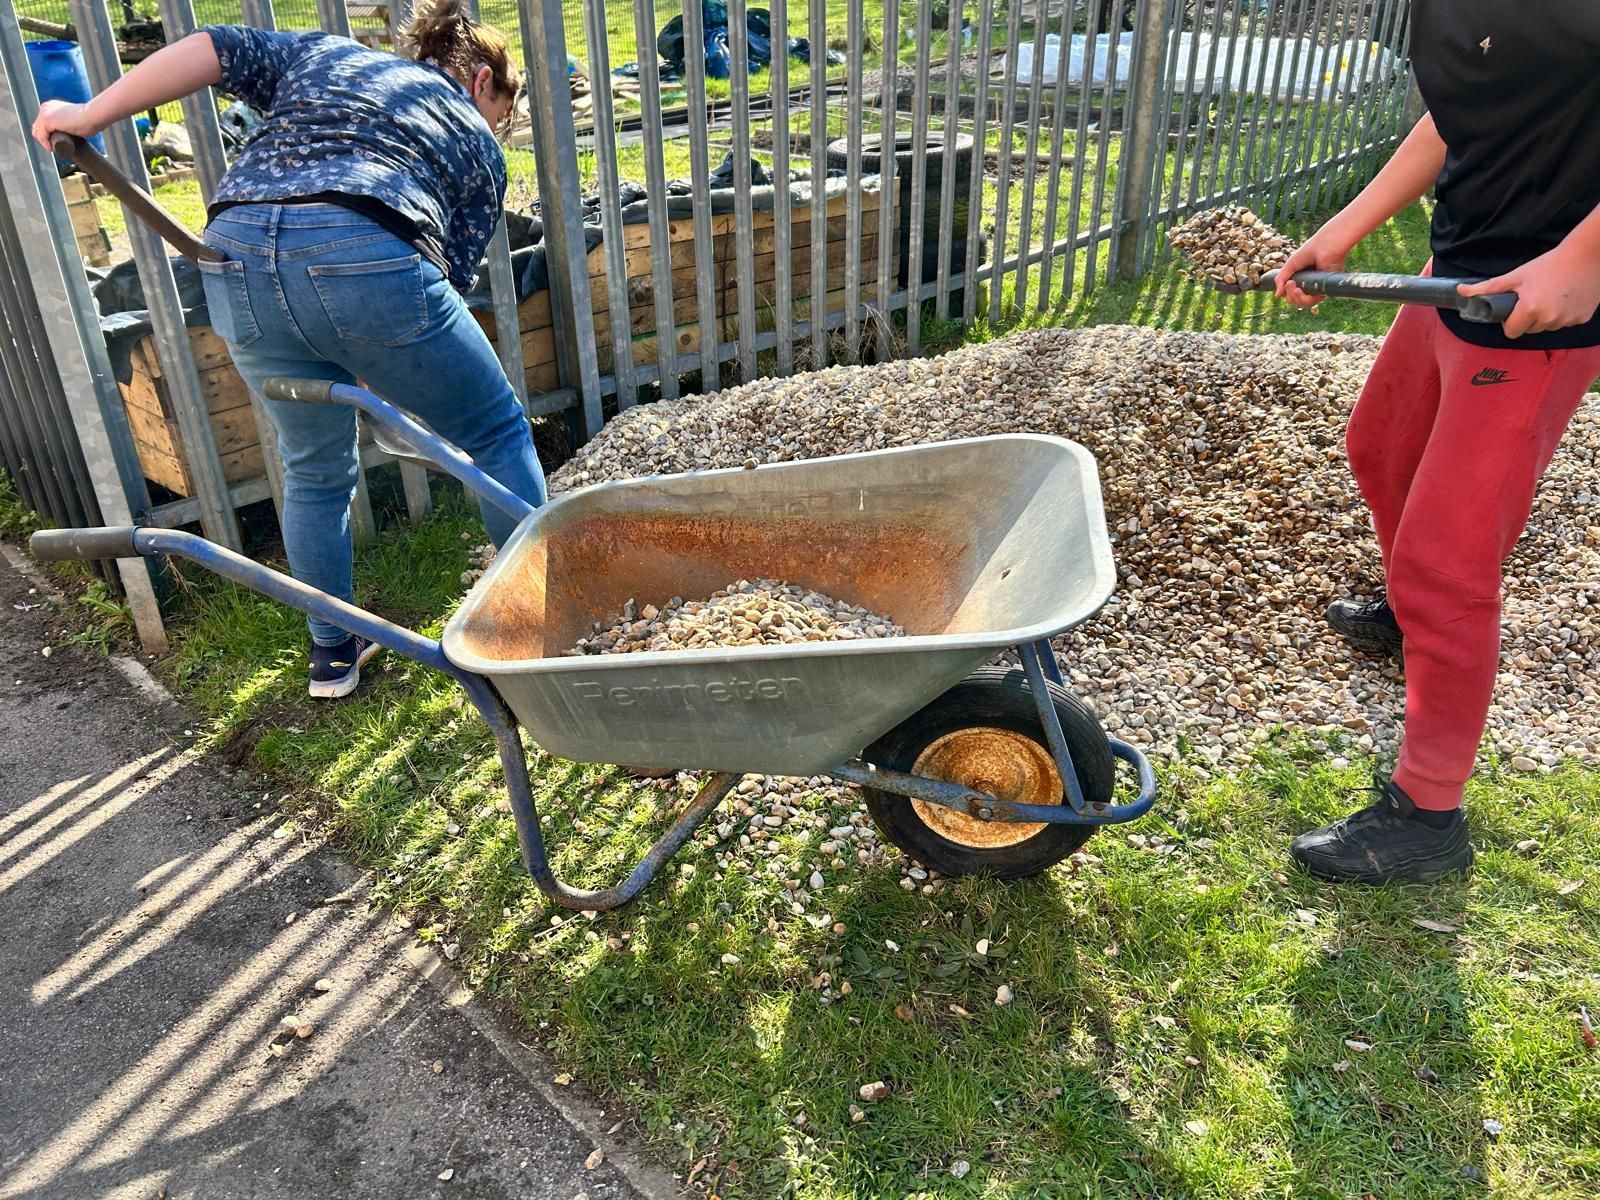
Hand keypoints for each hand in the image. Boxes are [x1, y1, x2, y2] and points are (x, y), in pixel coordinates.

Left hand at [32, 99, 100, 150]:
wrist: (92, 116)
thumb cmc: (90, 119)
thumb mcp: (74, 119)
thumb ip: (67, 123)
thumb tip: (68, 133)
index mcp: (51, 106)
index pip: (42, 123)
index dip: (47, 135)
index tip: (56, 142)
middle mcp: (45, 108)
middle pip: (37, 128)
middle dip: (45, 139)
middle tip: (55, 147)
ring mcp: (45, 114)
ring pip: (37, 133)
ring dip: (45, 142)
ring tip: (54, 148)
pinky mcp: (47, 121)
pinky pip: (41, 137)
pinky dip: (46, 144)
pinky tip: (53, 148)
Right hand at [1274, 221, 1356, 307]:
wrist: (1325, 247)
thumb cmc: (1310, 251)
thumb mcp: (1290, 265)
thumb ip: (1281, 279)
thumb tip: (1277, 296)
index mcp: (1301, 278)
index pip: (1290, 293)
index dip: (1286, 292)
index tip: (1286, 282)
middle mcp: (1309, 285)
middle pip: (1296, 299)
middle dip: (1289, 295)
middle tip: (1289, 284)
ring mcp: (1317, 288)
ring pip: (1304, 302)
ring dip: (1296, 298)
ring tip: (1295, 289)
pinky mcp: (1325, 290)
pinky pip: (1313, 301)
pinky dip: (1304, 298)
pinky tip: (1298, 290)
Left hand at [1457, 244, 1599, 338]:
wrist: (1587, 255)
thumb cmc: (1549, 264)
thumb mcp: (1517, 275)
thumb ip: (1489, 288)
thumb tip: (1461, 291)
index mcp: (1530, 310)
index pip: (1511, 332)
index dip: (1510, 322)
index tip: (1515, 309)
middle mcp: (1549, 319)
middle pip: (1529, 330)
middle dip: (1528, 318)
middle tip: (1534, 297)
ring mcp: (1567, 321)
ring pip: (1547, 327)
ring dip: (1546, 317)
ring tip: (1550, 296)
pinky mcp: (1582, 319)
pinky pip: (1565, 323)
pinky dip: (1564, 315)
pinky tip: (1565, 298)